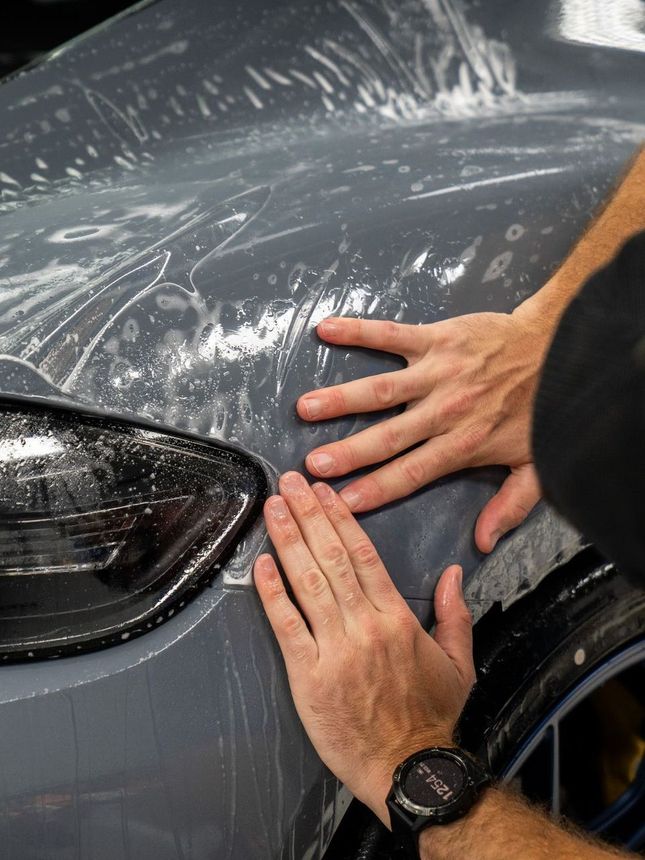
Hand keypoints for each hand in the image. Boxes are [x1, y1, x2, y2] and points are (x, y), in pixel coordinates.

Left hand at [253, 471, 474, 825]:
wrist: (409, 769)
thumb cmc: (432, 717)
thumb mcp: (458, 663)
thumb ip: (455, 614)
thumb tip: (453, 573)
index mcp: (398, 618)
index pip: (365, 555)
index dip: (340, 519)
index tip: (325, 492)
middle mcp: (365, 626)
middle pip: (332, 558)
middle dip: (308, 515)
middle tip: (289, 483)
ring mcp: (335, 649)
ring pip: (307, 582)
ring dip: (288, 540)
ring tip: (273, 507)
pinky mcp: (308, 675)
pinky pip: (286, 626)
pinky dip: (272, 593)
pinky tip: (261, 564)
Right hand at [297, 307, 549, 551]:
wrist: (557, 349)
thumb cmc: (541, 409)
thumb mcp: (536, 467)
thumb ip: (510, 507)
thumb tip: (484, 543)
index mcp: (463, 444)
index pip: (412, 472)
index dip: (376, 489)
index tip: (342, 502)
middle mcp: (444, 411)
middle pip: (388, 436)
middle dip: (348, 453)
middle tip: (311, 466)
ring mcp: (438, 372)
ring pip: (382, 389)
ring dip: (341, 398)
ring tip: (305, 408)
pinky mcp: (437, 338)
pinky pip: (392, 334)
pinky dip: (359, 330)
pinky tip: (327, 330)